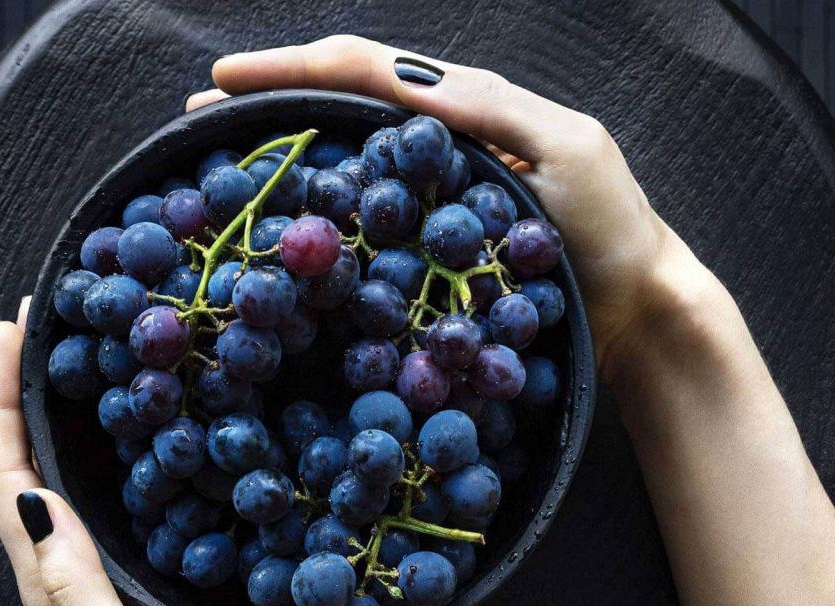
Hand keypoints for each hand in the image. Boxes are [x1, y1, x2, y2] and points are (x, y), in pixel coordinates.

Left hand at [0, 298, 280, 605]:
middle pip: (17, 461)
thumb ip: (74, 586)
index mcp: (49, 582)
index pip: (2, 474)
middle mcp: (60, 566)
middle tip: (38, 320)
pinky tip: (131, 417)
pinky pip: (98, 490)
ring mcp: (95, 567)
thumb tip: (33, 495)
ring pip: (54, 471)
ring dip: (49, 408)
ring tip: (73, 351)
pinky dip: (96, 443)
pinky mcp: (132, 568)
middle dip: (15, 388)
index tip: (13, 332)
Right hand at [187, 35, 713, 374]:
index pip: (365, 70)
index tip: (224, 81)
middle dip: (268, 105)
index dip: (292, 69)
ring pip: (346, 165)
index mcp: (467, 107)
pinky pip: (367, 228)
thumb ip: (494, 113)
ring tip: (219, 170)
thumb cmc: (613, 229)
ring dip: (281, 159)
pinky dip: (320, 221)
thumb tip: (407, 87)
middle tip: (196, 123)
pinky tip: (286, 236)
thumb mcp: (568, 150)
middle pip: (339, 108)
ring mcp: (433, 200)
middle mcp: (439, 144)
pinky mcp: (434, 250)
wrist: (638, 308)